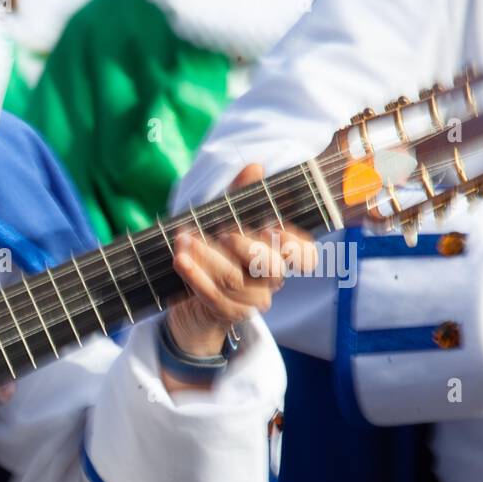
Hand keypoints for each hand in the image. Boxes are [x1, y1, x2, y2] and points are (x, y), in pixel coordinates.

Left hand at [168, 164, 317, 356]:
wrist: (192, 304)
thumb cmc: (215, 256)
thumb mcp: (224, 221)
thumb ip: (240, 197)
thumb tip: (255, 167)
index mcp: (278, 255)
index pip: (302, 251)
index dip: (293, 243)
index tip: (272, 227)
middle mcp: (271, 280)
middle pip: (269, 266)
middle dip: (245, 246)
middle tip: (222, 233)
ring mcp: (252, 300)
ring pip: (234, 280)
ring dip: (206, 258)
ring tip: (184, 240)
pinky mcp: (228, 314)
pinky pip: (213, 297)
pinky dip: (195, 277)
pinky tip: (180, 261)